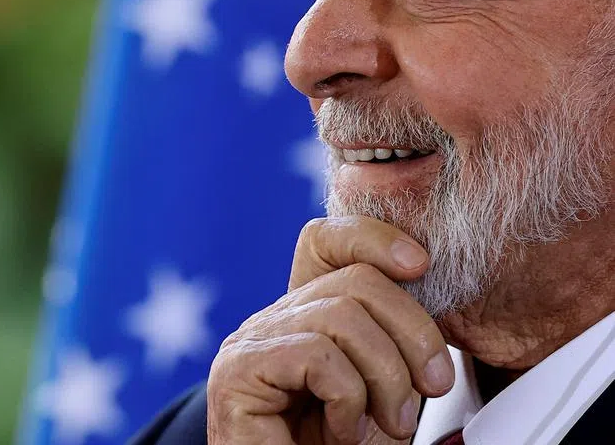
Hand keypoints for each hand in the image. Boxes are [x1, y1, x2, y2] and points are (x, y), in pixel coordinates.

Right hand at [206, 216, 455, 443]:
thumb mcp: (385, 388)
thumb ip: (391, 336)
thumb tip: (415, 267)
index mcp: (305, 317)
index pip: (325, 242)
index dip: (372, 236)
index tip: (420, 264)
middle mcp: (272, 320)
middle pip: (357, 279)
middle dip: (414, 336)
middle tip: (425, 394)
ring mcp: (250, 343)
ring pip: (343, 316)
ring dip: (387, 379)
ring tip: (382, 425)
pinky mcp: (236, 373)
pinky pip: (317, 356)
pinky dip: (348, 399)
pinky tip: (340, 431)